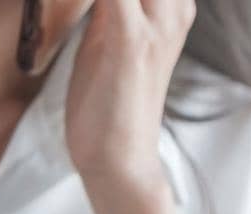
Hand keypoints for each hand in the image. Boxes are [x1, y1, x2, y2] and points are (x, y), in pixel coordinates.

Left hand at [64, 0, 194, 189]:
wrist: (119, 159)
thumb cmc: (108, 103)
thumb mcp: (109, 40)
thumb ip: (108, 7)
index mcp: (173, 6)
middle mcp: (173, 7)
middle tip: (86, 3)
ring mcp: (157, 22)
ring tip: (77, 8)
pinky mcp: (131, 39)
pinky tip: (78, 0)